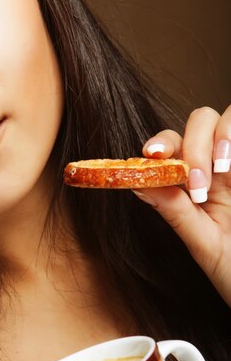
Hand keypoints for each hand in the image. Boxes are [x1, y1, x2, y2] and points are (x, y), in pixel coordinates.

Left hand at [134, 105, 230, 305]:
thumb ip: (175, 212)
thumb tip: (138, 183)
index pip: (174, 145)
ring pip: (229, 116)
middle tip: (199, 182)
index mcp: (199, 183)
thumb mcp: (204, 244)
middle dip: (195, 144)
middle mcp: (222, 167)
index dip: (163, 142)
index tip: (154, 154)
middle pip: (202, 120)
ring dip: (223, 136)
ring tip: (223, 172)